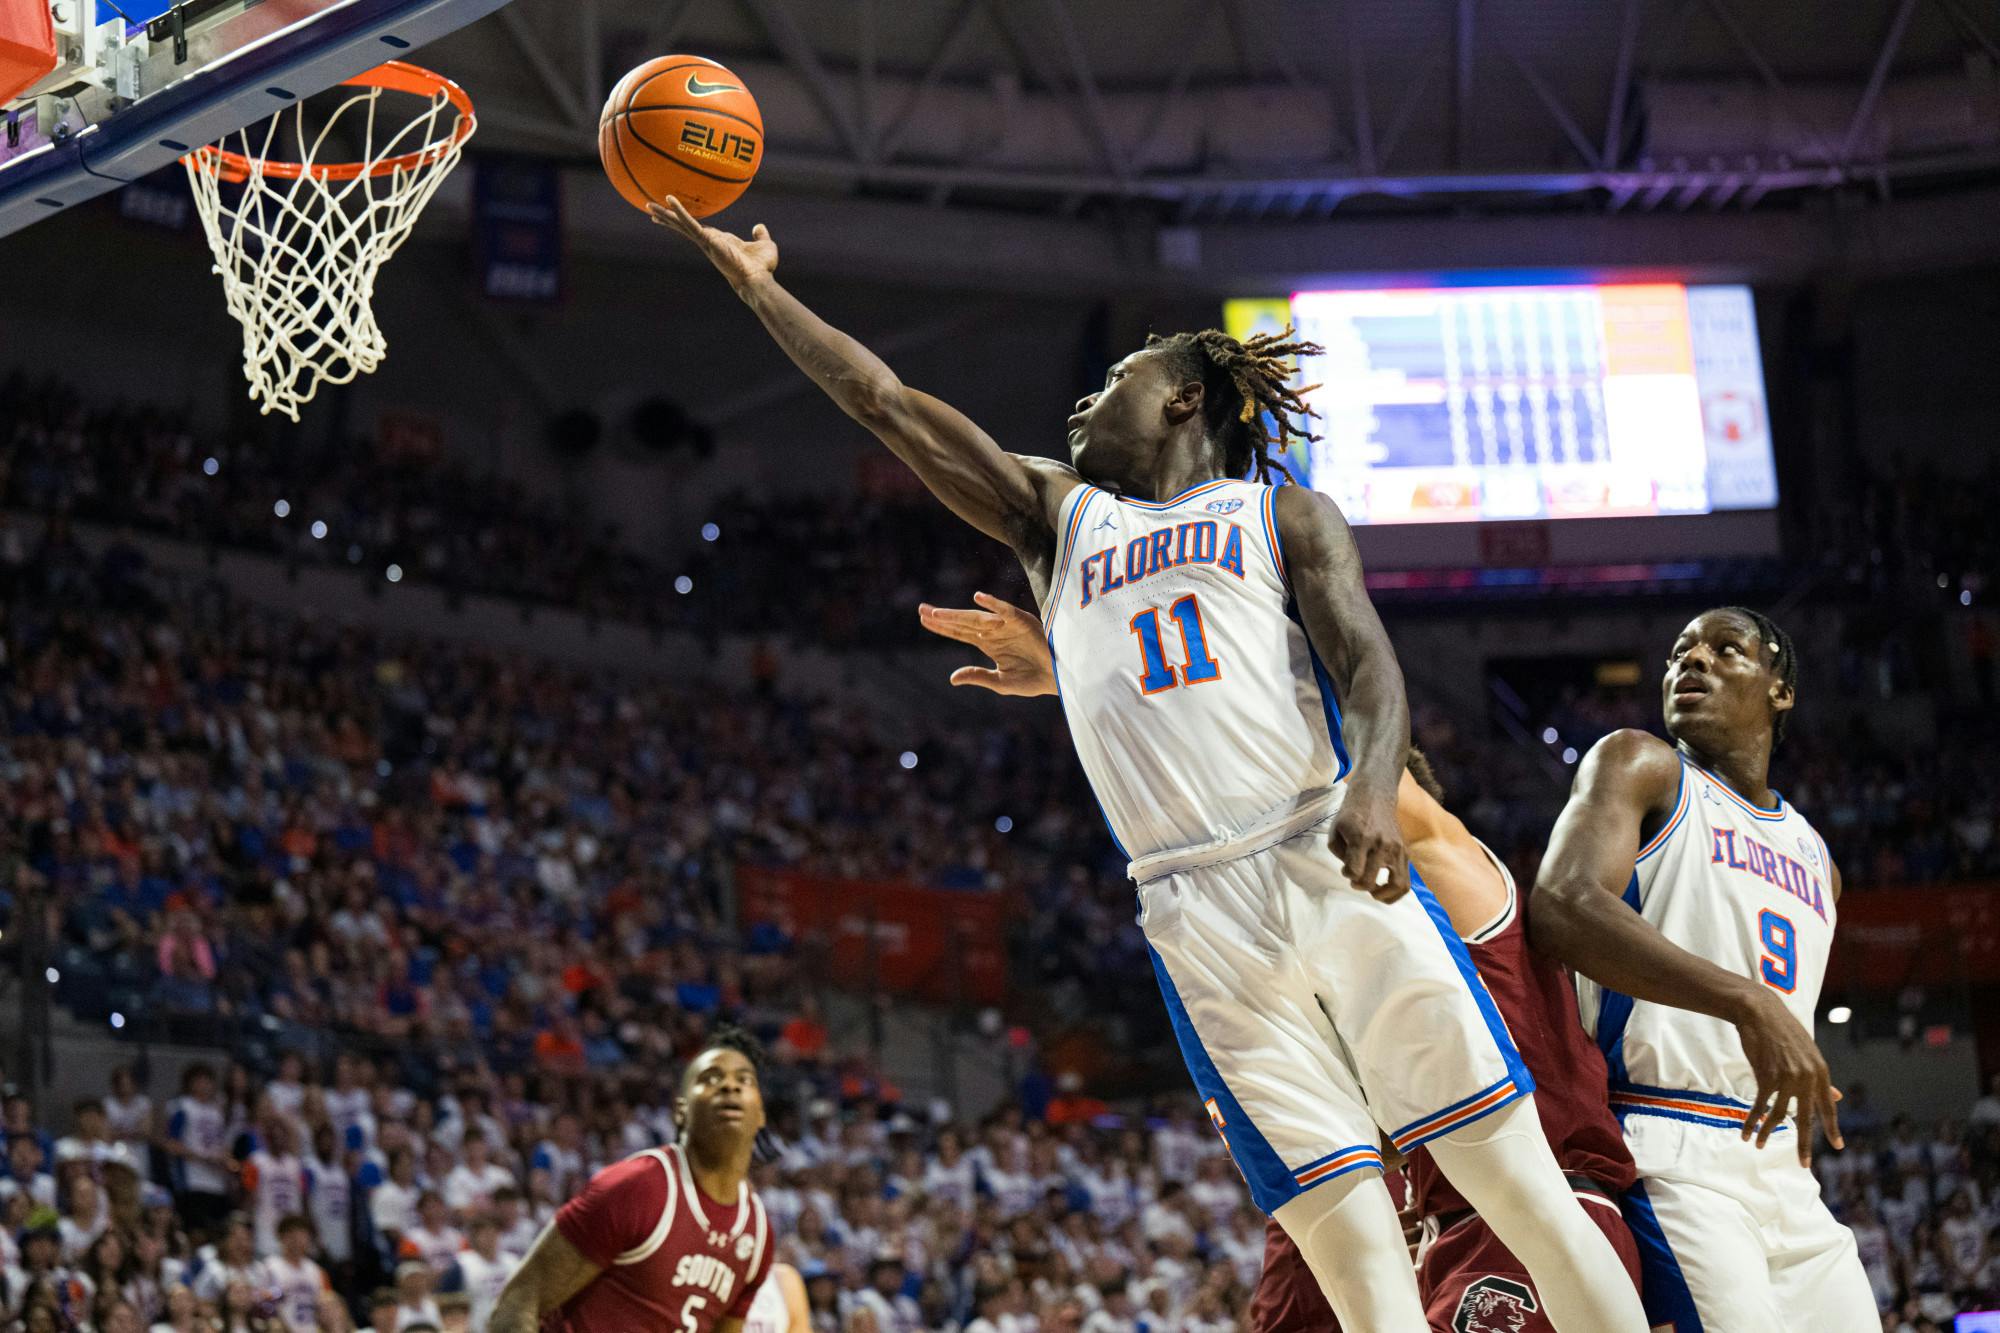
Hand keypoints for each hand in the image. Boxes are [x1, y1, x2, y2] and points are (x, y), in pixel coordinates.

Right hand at [647, 196, 777, 287]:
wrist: (758, 279)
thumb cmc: (761, 267)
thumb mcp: (764, 245)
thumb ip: (760, 235)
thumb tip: (759, 227)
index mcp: (719, 241)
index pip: (697, 228)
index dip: (685, 221)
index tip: (673, 214)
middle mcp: (709, 241)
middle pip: (683, 226)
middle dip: (667, 217)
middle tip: (650, 208)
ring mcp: (706, 242)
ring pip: (681, 224)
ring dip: (665, 214)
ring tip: (648, 204)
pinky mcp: (707, 241)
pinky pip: (691, 224)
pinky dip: (680, 212)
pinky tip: (669, 201)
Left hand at [916, 593, 1056, 696]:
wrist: (1059, 678)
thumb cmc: (1034, 680)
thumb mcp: (1001, 682)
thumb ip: (978, 676)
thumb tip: (952, 677)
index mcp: (989, 644)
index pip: (960, 633)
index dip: (942, 627)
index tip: (923, 620)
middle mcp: (995, 632)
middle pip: (963, 622)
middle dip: (943, 617)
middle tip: (921, 610)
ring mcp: (1007, 625)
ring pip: (977, 617)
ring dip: (958, 614)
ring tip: (937, 613)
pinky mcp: (1022, 622)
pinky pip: (1005, 610)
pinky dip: (993, 604)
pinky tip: (978, 598)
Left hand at [1332, 783, 1407, 901]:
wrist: (1375, 797)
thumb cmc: (1351, 815)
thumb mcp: (1336, 829)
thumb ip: (1339, 853)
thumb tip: (1352, 873)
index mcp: (1361, 838)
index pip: (1354, 871)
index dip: (1347, 874)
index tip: (1346, 869)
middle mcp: (1382, 844)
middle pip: (1370, 880)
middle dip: (1359, 885)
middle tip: (1355, 881)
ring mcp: (1397, 849)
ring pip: (1397, 885)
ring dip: (1382, 896)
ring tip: (1374, 892)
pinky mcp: (1405, 853)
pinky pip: (1406, 882)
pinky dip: (1395, 892)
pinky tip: (1384, 892)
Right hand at [1733, 984, 1842, 1164]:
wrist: (1760, 1012)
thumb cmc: (1784, 1032)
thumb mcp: (1808, 1054)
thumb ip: (1820, 1078)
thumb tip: (1837, 1098)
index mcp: (1820, 1072)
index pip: (1828, 1107)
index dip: (1833, 1128)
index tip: (1838, 1146)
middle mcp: (1806, 1078)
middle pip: (1806, 1119)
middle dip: (1804, 1144)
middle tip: (1804, 1164)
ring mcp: (1786, 1078)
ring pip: (1778, 1115)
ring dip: (1767, 1133)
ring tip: (1759, 1146)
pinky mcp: (1766, 1076)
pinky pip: (1759, 1106)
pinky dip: (1752, 1121)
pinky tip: (1747, 1132)